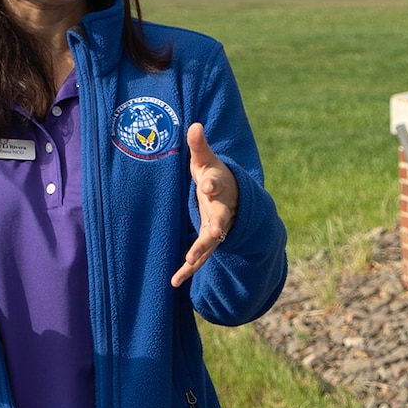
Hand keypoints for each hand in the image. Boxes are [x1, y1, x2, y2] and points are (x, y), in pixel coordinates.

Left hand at [171, 123, 239, 287]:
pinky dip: (188, 269)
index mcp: (221, 187)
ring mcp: (217, 228)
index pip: (216, 183)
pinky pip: (199, 257)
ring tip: (189, 261)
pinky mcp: (208, 242)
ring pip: (211, 243)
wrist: (234, 199)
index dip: (212, 184)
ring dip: (201, 252)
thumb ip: (199, 146)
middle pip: (220, 219)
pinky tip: (174, 282)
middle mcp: (222, 210)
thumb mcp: (206, 160)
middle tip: (214, 232)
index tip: (207, 184)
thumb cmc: (215, 176)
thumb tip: (194, 125)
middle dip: (217, 226)